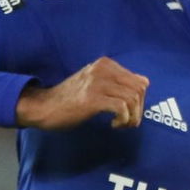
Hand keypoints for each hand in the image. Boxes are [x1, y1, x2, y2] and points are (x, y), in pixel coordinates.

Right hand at [16, 57, 149, 129]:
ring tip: (121, 124)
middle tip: (128, 121)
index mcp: (105, 64)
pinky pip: (122, 108)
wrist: (45, 107)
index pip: (140, 81)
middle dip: (139, 110)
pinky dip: (123, 120)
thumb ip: (118, 81)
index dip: (140, 101)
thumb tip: (145, 81)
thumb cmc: (71, 98)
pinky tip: (113, 124)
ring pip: (132, 99)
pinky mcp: (92, 99)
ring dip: (132, 117)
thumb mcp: (96, 82)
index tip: (129, 112)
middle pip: (139, 90)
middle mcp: (103, 69)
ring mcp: (97, 83)